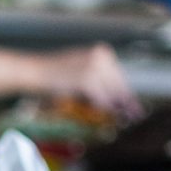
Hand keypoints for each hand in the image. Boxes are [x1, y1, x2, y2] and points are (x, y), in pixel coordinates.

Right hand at [26, 44, 142, 120]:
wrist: (33, 71)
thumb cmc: (52, 74)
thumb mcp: (80, 71)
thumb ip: (98, 81)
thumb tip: (115, 99)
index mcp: (101, 52)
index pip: (119, 76)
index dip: (127, 93)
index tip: (135, 105)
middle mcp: (101, 56)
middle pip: (119, 84)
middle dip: (127, 102)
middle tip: (137, 115)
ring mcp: (94, 67)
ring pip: (113, 93)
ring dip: (119, 107)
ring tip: (128, 118)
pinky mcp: (87, 80)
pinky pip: (101, 98)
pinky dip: (106, 109)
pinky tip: (111, 116)